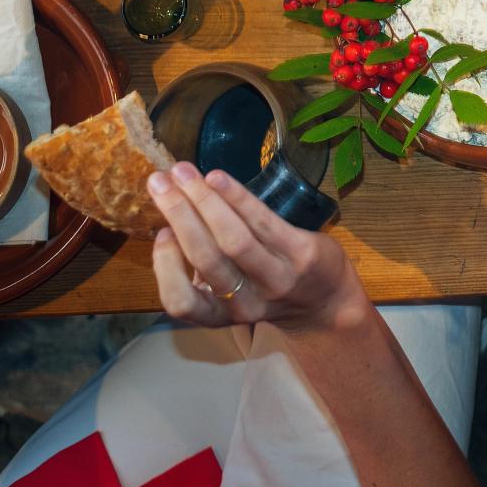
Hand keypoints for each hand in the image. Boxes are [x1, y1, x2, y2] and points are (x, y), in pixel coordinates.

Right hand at [149, 163, 366, 334]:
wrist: (328, 302)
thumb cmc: (267, 288)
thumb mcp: (230, 291)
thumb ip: (202, 265)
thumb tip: (170, 218)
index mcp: (220, 314)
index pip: (180, 303)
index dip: (165, 267)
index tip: (160, 232)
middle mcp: (246, 303)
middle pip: (206, 258)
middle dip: (178, 215)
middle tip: (159, 182)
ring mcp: (277, 279)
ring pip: (233, 239)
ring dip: (203, 200)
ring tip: (183, 172)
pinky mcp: (302, 254)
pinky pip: (264, 222)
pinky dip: (237, 197)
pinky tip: (217, 177)